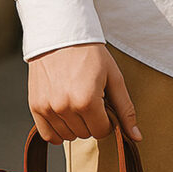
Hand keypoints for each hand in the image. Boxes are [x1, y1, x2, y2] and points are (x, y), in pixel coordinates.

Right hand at [27, 43, 141, 144]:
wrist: (59, 34)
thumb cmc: (90, 54)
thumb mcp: (113, 78)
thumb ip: (125, 110)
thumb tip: (137, 138)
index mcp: (86, 101)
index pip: (102, 132)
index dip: (106, 120)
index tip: (102, 104)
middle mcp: (65, 107)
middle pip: (85, 134)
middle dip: (91, 121)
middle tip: (88, 99)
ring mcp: (48, 108)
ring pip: (68, 136)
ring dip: (75, 126)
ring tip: (75, 103)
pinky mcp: (35, 106)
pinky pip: (48, 135)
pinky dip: (57, 131)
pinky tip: (63, 116)